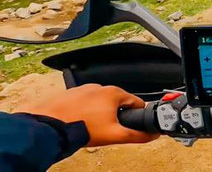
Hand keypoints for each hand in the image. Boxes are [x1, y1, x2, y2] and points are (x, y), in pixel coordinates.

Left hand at [17, 84, 158, 145]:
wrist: (48, 125)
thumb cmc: (80, 127)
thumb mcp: (114, 135)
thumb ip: (137, 135)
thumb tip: (151, 135)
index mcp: (114, 93)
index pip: (136, 102)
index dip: (137, 115)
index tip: (132, 125)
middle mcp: (100, 87)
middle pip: (117, 102)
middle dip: (116, 116)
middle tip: (108, 130)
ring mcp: (83, 89)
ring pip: (99, 102)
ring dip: (99, 113)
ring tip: (90, 128)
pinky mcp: (70, 94)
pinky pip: (83, 103)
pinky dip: (84, 111)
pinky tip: (79, 122)